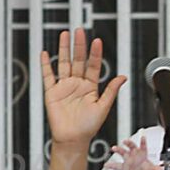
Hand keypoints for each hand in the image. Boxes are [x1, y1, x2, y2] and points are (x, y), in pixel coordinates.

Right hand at [41, 29, 126, 145]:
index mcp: (90, 87)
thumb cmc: (89, 126)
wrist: (73, 139)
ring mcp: (64, 87)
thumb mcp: (104, 107)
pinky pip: (48, 76)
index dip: (95, 54)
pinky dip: (46, 65)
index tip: (97, 41)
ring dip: (64, 49)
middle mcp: (77, 84)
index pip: (93, 65)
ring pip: (64, 63)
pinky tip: (46, 54)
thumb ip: (111, 90)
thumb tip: (123, 77)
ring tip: (65, 35)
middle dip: (79, 46)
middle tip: (80, 31)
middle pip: (78, 60)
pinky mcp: (52, 92)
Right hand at [106, 136, 161, 169]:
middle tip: (125, 141)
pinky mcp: (124, 167)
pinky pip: (117, 166)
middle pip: (131, 146)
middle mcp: (135, 155)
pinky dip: (112, 165)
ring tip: (114, 148)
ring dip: (118, 150)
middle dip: (128, 143)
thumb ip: (156, 169)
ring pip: (122, 153)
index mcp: (143, 154)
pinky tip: (107, 164)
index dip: (143, 142)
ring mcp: (128, 160)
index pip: (143, 147)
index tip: (143, 137)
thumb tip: (161, 169)